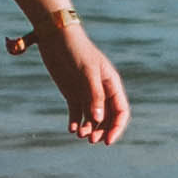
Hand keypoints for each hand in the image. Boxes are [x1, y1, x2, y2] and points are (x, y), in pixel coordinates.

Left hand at [18, 11, 127, 144]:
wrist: (56, 36)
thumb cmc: (76, 50)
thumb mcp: (87, 72)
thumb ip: (94, 95)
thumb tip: (98, 119)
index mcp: (111, 84)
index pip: (120, 111)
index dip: (116, 127)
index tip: (107, 141)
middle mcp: (101, 90)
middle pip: (107, 118)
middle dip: (102, 131)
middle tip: (91, 140)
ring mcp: (86, 92)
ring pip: (92, 118)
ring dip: (88, 128)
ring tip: (79, 134)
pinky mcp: (71, 93)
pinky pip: (77, 113)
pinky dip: (75, 123)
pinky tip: (71, 128)